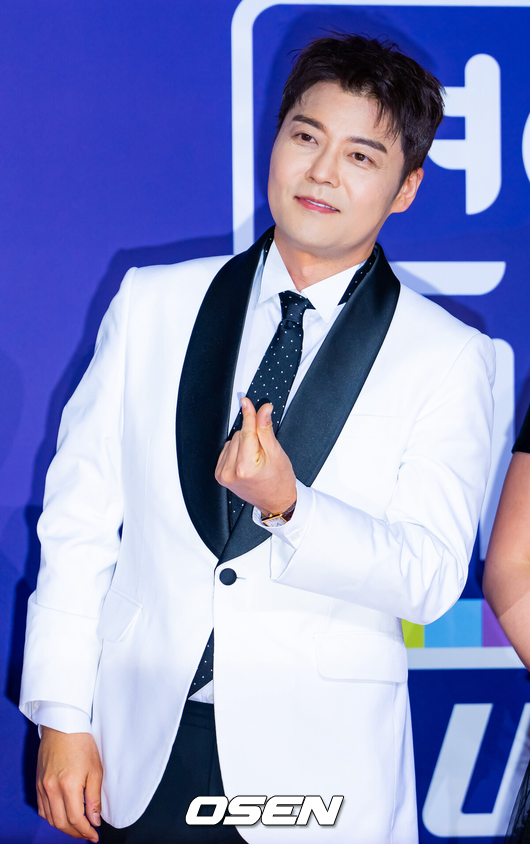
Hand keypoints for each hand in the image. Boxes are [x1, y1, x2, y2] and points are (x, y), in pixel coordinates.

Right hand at [37, 727, 102, 841]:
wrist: (62, 725)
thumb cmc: (82, 743)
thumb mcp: (95, 769)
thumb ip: (94, 797)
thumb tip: (95, 820)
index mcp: (68, 785)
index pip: (76, 819)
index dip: (86, 831)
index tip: (94, 835)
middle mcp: (52, 789)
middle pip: (61, 823)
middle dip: (75, 832)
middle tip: (87, 834)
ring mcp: (43, 787)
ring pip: (50, 818)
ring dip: (64, 827)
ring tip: (77, 827)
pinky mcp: (38, 783)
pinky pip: (42, 809)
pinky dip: (52, 817)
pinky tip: (62, 816)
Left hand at [215, 398, 296, 514]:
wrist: (275, 502)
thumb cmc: (279, 480)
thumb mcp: (276, 453)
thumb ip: (265, 430)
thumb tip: (262, 410)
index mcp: (245, 467)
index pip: (246, 432)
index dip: (248, 415)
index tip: (245, 401)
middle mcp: (230, 471)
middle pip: (239, 435)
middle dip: (252, 436)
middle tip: (264, 450)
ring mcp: (223, 474)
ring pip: (232, 442)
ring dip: (244, 444)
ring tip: (256, 458)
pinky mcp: (220, 475)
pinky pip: (227, 451)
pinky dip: (237, 451)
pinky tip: (247, 461)